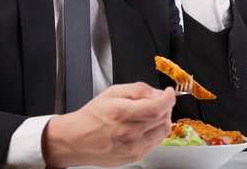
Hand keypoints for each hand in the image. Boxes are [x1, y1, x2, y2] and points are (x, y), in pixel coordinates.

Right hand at [43, 82, 175, 167]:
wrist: (77, 140)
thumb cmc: (92, 116)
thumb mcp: (113, 92)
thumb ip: (138, 89)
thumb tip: (157, 93)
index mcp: (122, 113)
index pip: (158, 107)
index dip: (169, 98)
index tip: (169, 93)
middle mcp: (128, 132)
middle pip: (163, 118)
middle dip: (165, 106)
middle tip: (158, 101)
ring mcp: (132, 147)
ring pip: (163, 131)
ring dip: (162, 119)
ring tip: (151, 114)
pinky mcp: (135, 156)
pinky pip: (156, 142)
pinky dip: (156, 131)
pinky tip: (145, 126)